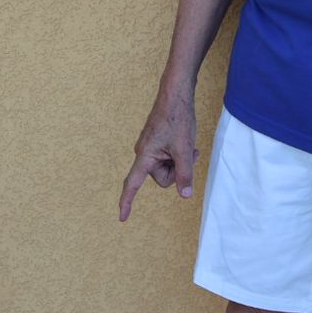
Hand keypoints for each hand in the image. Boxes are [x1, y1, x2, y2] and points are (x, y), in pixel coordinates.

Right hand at [119, 89, 198, 221]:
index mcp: (145, 156)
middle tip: (188, 153)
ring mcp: (149, 147)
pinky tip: (184, 141)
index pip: (132, 184)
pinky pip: (167, 158)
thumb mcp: (185, 149)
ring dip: (179, 161)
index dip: (127, 202)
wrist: (176, 94)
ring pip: (166, 168)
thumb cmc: (177, 119)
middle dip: (177, 171)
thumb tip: (184, 195)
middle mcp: (143, 153)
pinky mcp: (155, 142)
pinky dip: (178, 154)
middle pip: (161, 178)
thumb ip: (184, 174)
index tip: (122, 218)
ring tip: (187, 145)